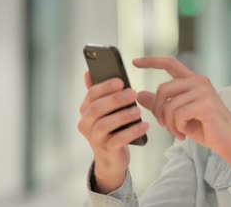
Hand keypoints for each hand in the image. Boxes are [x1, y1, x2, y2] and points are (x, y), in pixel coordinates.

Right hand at [77, 72, 149, 192]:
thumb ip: (99, 93)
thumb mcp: (104, 110)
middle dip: (116, 99)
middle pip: (97, 108)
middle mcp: (85, 123)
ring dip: (124, 115)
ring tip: (139, 111)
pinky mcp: (106, 150)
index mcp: (85, 109)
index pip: (91, 94)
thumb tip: (89, 72)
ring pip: (106, 124)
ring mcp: (94, 138)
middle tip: (133, 93)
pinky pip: (118, 140)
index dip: (105, 86)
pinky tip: (145, 125)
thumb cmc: (111, 128)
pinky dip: (133, 132)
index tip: (121, 81)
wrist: (111, 159)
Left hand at [133, 57, 230, 173]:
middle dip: (157, 110)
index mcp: (193, 81)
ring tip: (177, 133)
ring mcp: (204, 92)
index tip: (135, 62)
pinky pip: (178, 114)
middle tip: (163, 126)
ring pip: (169, 105)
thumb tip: (139, 94)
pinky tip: (183, 134)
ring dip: (169, 124)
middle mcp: (199, 82)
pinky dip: (177, 127)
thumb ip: (160, 104)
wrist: (228, 142)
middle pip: (163, 88)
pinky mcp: (206, 104)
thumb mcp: (178, 115)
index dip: (151, 61)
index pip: (170, 63)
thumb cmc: (205, 128)